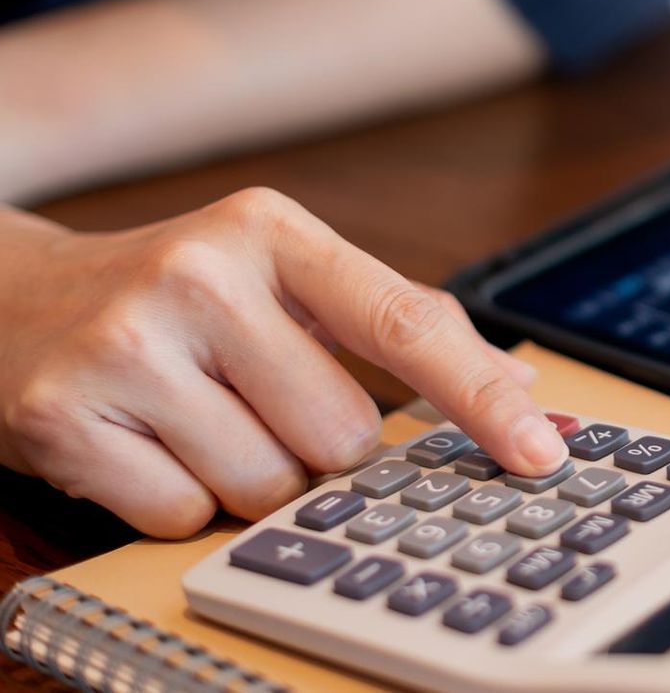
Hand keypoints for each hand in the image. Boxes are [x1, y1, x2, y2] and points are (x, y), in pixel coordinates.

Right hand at [0, 188, 567, 537]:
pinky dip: (175, 500)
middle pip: (340, 435)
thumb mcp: (281, 275)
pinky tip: (144, 443)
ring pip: (266, 485)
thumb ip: (402, 320)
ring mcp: (127, 348)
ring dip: (246, 477)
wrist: (5, 295)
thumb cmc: (172, 293)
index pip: (407, 325)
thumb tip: (521, 385)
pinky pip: (183, 515)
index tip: (539, 451)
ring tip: (193, 417)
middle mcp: (200, 277)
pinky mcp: (64, 419)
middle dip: (314, 445)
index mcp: (271, 232)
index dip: (482, 397)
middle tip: (254, 400)